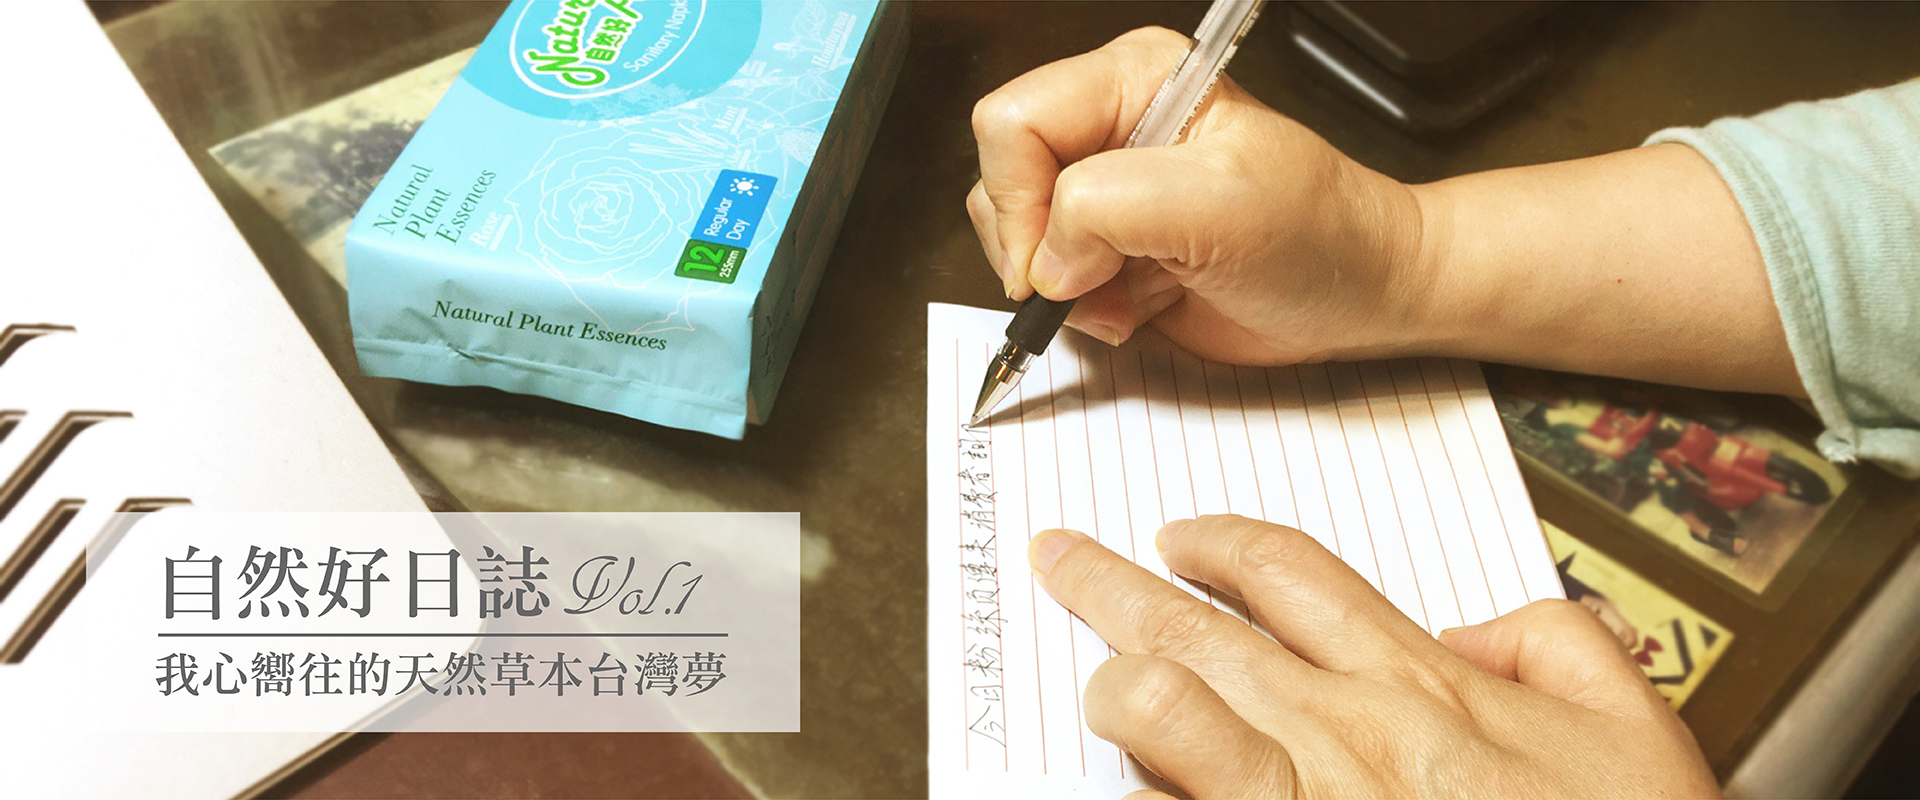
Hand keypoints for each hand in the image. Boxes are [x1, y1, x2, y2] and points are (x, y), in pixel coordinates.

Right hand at [967, 27, 1431, 364]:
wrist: (1358, 292)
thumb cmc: (1319, 235)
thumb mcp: (1219, 205)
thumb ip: (1109, 207)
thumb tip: (1047, 255)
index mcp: (1132, 80)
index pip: (1013, 123)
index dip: (1020, 199)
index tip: (1060, 258)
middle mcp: (1109, 126)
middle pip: (1000, 179)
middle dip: (1040, 249)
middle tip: (1099, 279)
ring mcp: (1106, 190)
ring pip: (1017, 236)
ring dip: (1066, 288)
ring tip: (1130, 295)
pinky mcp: (1110, 245)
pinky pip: (1050, 281)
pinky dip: (1084, 311)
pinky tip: (1138, 308)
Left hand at [1027, 515, 1720, 798]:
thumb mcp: (1631, 726)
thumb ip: (1553, 644)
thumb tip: (1476, 625)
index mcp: (1419, 687)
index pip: (1288, 575)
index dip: (1217, 544)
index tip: (1180, 539)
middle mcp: (1344, 734)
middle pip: (1193, 627)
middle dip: (1109, 585)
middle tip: (1061, 561)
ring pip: (1159, 711)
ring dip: (1117, 692)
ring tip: (1100, 684)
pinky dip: (1142, 797)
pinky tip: (1133, 789)